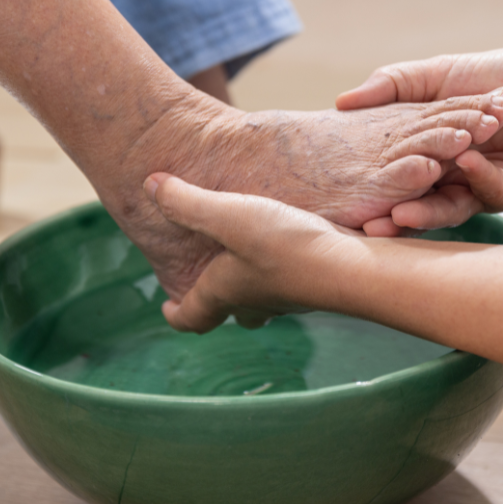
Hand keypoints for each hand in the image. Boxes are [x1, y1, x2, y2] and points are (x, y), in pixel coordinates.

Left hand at [143, 173, 353, 332]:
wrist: (353, 269)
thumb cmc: (287, 246)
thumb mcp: (230, 215)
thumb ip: (188, 202)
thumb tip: (150, 186)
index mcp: (225, 291)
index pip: (193, 317)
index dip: (177, 314)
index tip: (168, 307)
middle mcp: (255, 300)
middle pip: (229, 310)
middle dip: (215, 299)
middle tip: (207, 281)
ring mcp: (289, 295)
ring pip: (262, 298)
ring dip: (250, 284)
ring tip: (245, 257)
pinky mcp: (316, 282)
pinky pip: (290, 281)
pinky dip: (281, 268)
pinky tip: (289, 242)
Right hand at [337, 49, 502, 233]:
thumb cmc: (500, 75)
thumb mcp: (436, 76)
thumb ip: (393, 86)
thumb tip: (341, 102)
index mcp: (432, 160)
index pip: (395, 180)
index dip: (372, 188)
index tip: (342, 196)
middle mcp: (454, 182)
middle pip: (417, 205)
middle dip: (393, 216)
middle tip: (367, 223)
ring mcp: (485, 191)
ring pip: (451, 210)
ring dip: (427, 212)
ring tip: (401, 214)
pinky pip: (494, 192)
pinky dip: (478, 177)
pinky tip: (465, 160)